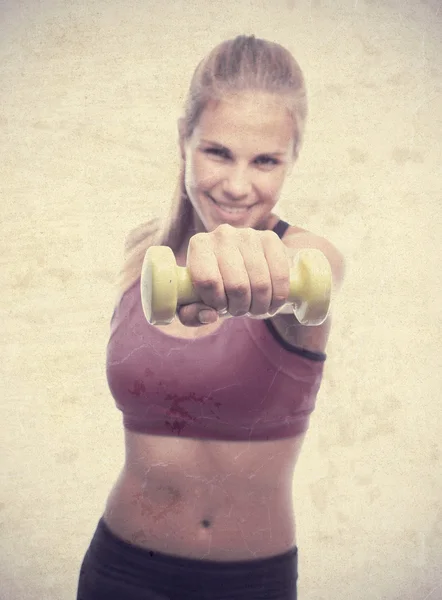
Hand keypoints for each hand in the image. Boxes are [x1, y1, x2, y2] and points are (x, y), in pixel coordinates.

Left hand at [176, 224, 291, 326]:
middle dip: (240, 308)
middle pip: (237, 285)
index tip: (219, 307)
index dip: (216, 303)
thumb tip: (209, 315)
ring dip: (259, 306)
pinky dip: (277, 297)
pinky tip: (271, 301)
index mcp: (199, 246)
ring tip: (255, 307)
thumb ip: (191, 314)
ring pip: (260, 284)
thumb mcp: (196, 304)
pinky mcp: (271, 239)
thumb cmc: (216, 288)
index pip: (208, 281)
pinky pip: (280, 277)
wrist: (243, 268)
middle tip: (239, 310)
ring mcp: (249, 234)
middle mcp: (222, 234)